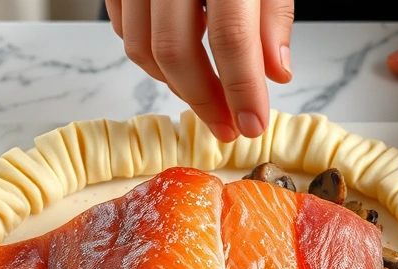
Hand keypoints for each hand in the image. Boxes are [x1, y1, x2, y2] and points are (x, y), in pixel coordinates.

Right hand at [106, 0, 294, 141]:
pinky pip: (121, 28)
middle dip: (202, 99)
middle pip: (175, 50)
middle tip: (227, 126)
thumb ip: (273, 13)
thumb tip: (275, 72)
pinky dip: (147, 56)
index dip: (242, 89)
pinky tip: (176, 63)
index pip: (230, 37)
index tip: (252, 125)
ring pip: (140, 47)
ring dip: (174, 84)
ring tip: (205, 95)